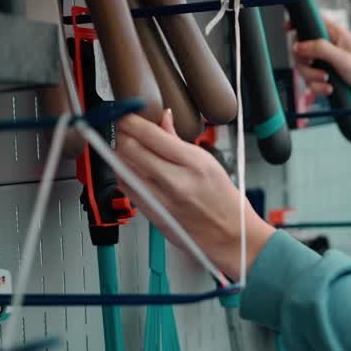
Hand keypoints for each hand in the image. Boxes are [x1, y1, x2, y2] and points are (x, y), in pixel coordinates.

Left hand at [114, 109, 273, 280]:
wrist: (230, 236)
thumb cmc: (225, 201)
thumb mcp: (208, 163)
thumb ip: (178, 140)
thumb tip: (162, 118)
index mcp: (194, 164)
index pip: (149, 135)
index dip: (130, 120)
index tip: (126, 115)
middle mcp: (176, 181)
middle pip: (129, 148)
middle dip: (123, 134)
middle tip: (126, 129)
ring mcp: (160, 199)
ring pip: (121, 166)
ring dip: (120, 153)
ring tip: (130, 149)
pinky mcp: (150, 213)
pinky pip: (124, 186)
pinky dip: (123, 172)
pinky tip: (132, 168)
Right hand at [291, 18, 350, 128]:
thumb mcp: (344, 59)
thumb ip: (320, 49)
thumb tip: (298, 45)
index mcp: (335, 35)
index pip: (311, 21)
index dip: (298, 23)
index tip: (287, 28)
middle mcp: (328, 47)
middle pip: (301, 49)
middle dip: (306, 64)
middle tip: (319, 71)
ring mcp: (326, 63)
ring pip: (304, 68)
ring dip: (313, 78)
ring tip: (328, 82)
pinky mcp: (326, 78)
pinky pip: (311, 82)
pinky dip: (317, 88)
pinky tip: (330, 89)